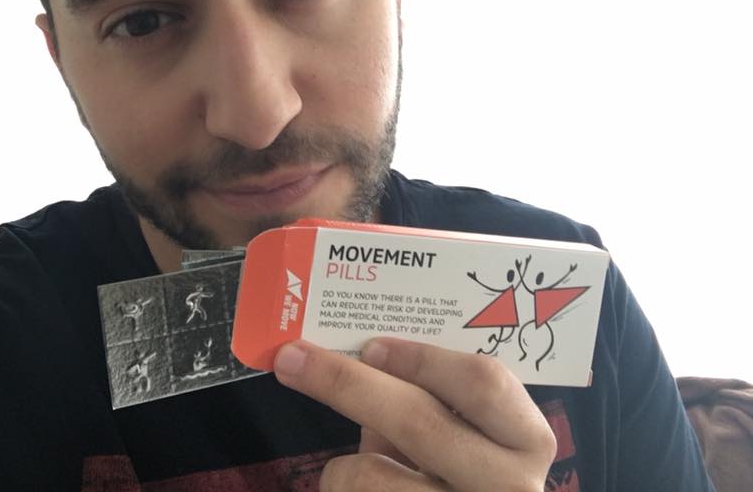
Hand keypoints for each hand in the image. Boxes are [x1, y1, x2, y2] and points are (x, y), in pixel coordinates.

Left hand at [273, 338, 556, 490]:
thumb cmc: (456, 476)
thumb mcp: (457, 438)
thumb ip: (425, 403)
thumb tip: (351, 358)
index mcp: (526, 440)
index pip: (482, 383)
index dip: (422, 359)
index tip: (370, 344)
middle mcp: (511, 486)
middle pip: (419, 423)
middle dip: (346, 383)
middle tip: (294, 359)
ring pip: (373, 477)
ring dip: (346, 468)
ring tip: (358, 473)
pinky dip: (343, 491)